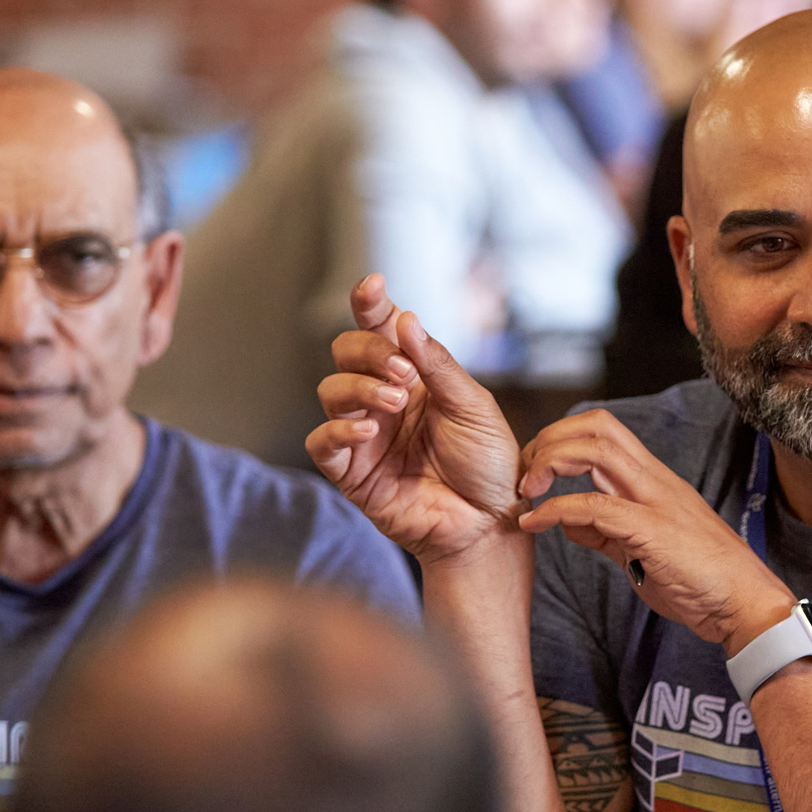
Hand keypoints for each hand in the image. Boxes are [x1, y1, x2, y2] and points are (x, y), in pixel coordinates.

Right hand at [306, 274, 523, 564]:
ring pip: (330, 391)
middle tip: (402, 371)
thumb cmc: (488, 465)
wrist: (489, 525)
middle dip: (369, 351)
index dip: (370, 305)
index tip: (373, 286)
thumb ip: (436, 364)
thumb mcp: (473, 406)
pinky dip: (338, 430)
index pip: (381, 330)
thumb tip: (404, 318)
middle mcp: (384, 400)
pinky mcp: (352, 473)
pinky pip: (322, 443)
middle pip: (346, 352)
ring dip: (359, 388)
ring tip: (394, 402)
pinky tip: (367, 429)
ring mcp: (365, 435)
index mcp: (414, 377)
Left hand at [517, 409, 795, 655]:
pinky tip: (533, 524)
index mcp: (654, 480)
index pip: (604, 430)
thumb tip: (567, 522)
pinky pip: (593, 506)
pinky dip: (554, 509)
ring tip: (526, 492)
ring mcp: (655, 501)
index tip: (536, 472)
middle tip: (525, 475)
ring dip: (549, 463)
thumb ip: (605, 531)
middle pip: (597, 426)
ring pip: (595, 450)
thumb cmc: (700, 580)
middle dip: (550, 438)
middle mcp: (654, 480)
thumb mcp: (643, 549)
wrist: (744, 604)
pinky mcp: (651, 530)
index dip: (561, 439)